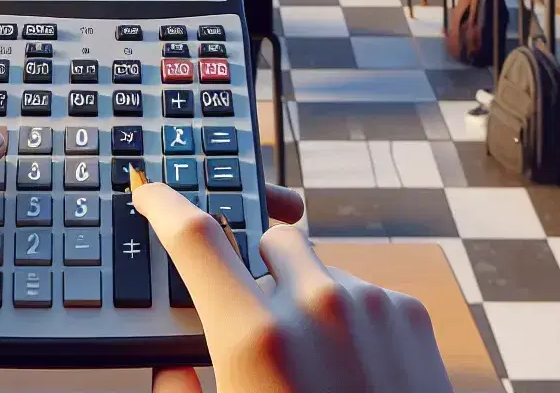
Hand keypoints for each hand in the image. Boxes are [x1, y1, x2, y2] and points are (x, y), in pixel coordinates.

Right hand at [138, 183, 448, 392]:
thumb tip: (170, 364)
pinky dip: (347, 315)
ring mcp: (367, 302)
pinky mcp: (408, 312)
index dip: (165, 206)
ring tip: (313, 364)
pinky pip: (360, 290)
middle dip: (254, 270)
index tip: (151, 191)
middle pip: (265, 243)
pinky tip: (352, 367)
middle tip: (256, 325)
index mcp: (253, 337)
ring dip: (304, 295)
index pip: (196, 238)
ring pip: (316, 267)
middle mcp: (313, 304)